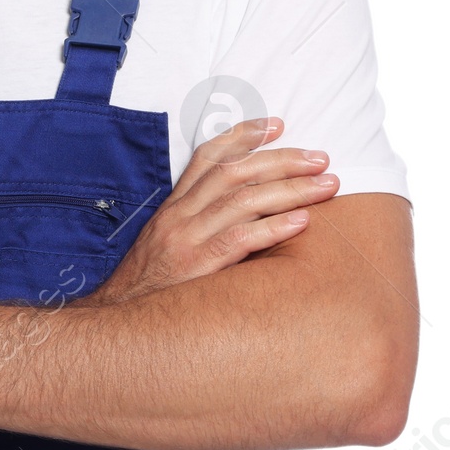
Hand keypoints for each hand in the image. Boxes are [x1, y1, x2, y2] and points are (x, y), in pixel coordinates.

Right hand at [90, 118, 336, 305]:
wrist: (122, 324)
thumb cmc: (155, 288)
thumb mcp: (171, 245)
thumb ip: (203, 224)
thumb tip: (254, 212)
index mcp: (175, 206)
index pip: (208, 157)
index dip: (243, 136)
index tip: (278, 125)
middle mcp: (180, 215)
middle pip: (235, 172)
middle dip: (282, 160)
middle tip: (320, 158)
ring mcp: (186, 239)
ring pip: (243, 201)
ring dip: (290, 189)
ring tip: (326, 186)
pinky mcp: (195, 267)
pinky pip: (239, 240)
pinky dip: (273, 228)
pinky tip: (302, 222)